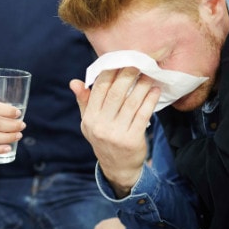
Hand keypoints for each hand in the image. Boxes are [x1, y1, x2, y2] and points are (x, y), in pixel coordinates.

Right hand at [70, 67, 159, 196]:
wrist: (118, 168)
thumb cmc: (104, 138)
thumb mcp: (90, 123)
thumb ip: (84, 101)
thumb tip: (74, 82)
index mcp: (89, 119)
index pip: (98, 90)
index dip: (109, 73)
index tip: (120, 60)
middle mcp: (101, 126)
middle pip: (115, 93)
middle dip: (127, 75)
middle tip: (138, 62)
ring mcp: (116, 134)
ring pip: (131, 103)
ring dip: (141, 86)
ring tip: (149, 74)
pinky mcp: (132, 140)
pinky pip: (142, 115)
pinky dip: (150, 100)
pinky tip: (155, 90)